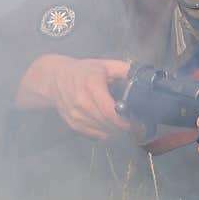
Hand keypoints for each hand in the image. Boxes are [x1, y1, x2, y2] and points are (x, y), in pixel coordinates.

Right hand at [16, 54, 130, 139]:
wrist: (54, 79)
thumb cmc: (82, 71)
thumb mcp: (104, 65)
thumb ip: (124, 70)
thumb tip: (144, 77)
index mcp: (91, 85)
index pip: (109, 110)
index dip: (123, 120)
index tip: (135, 120)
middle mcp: (81, 102)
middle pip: (106, 123)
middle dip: (122, 126)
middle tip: (133, 124)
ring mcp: (75, 115)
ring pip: (101, 130)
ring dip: (114, 131)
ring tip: (123, 125)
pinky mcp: (72, 123)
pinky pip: (93, 134)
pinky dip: (104, 133)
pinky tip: (110, 127)